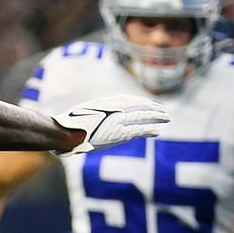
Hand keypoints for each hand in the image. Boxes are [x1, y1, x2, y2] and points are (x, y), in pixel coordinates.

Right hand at [53, 95, 168, 155]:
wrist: (66, 133)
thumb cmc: (68, 126)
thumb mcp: (81, 115)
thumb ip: (92, 116)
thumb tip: (91, 123)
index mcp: (106, 103)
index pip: (129, 100)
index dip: (141, 103)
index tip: (149, 105)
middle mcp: (114, 108)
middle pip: (139, 105)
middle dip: (152, 108)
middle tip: (163, 111)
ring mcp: (118, 119)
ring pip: (143, 115)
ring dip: (156, 116)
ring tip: (167, 118)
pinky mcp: (120, 132)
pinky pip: (139, 129)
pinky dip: (149, 130)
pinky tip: (157, 131)